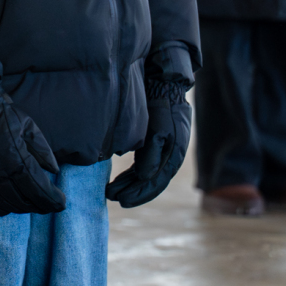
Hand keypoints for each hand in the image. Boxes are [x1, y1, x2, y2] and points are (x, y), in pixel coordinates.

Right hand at [0, 89, 66, 216]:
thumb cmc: (2, 114)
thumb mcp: (28, 126)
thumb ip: (43, 150)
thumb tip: (54, 171)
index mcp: (15, 157)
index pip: (38, 187)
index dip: (51, 198)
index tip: (61, 203)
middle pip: (23, 198)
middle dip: (39, 205)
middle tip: (47, 206)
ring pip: (4, 202)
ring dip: (20, 208)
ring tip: (30, 206)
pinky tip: (6, 209)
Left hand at [106, 84, 190, 207]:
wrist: (165, 84)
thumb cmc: (161, 105)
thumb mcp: (158, 128)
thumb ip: (152, 152)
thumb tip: (144, 176)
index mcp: (174, 154)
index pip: (157, 181)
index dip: (140, 193)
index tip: (121, 200)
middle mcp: (170, 155)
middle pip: (151, 181)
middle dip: (132, 191)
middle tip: (111, 197)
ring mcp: (164, 149)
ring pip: (146, 174)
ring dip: (130, 184)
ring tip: (111, 192)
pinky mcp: (156, 143)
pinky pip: (144, 164)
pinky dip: (132, 174)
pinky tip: (120, 178)